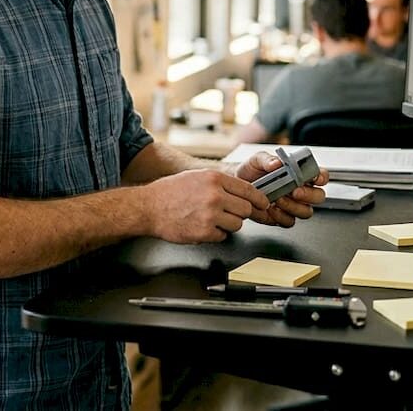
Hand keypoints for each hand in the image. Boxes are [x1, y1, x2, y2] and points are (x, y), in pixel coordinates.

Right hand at [143, 169, 270, 243]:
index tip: (263, 203)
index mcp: (215, 178)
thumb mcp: (198, 176)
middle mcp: (215, 195)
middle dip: (240, 212)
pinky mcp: (204, 232)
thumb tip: (244, 191)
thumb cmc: (170, 191)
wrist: (149, 207)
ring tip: (211, 219)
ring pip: (237, 224)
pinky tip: (202, 226)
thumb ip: (221, 182)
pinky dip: (215, 234)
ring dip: (228, 224)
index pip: (249, 190)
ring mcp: (210, 215)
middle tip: (228, 212)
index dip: (259, 199)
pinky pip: (222, 236)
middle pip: (246, 209)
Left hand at [233, 151, 327, 227]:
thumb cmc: (251, 170)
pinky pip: (289, 221)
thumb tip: (277, 163)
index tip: (314, 178)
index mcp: (300, 174)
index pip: (320, 176)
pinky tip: (271, 209)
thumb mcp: (257, 159)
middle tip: (294, 190)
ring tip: (278, 198)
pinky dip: (281, 216)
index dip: (321, 177)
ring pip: (306, 211)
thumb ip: (268, 159)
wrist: (236, 184)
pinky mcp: (282, 217)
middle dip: (308, 195)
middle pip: (318, 197)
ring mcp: (293, 205)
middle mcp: (301, 190)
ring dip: (294, 206)